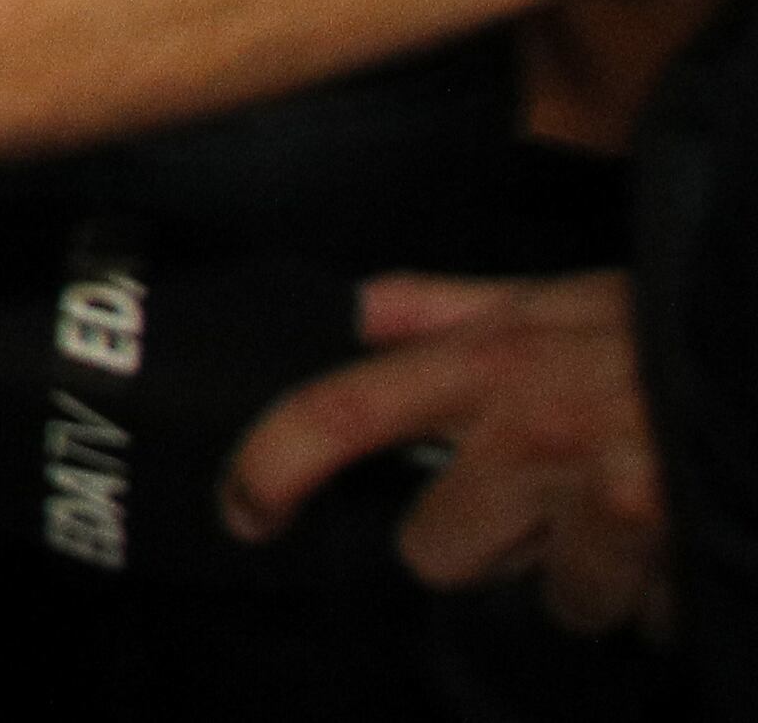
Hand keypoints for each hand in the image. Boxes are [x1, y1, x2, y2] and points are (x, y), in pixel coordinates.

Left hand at [226, 270, 667, 638]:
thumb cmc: (662, 331)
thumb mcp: (550, 295)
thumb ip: (440, 307)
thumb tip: (352, 315)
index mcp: (485, 365)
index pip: (338, 413)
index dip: (268, 466)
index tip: (242, 512)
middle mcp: (530, 436)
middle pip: (435, 549)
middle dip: (481, 539)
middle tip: (541, 496)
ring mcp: (604, 502)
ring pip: (545, 597)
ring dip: (580, 575)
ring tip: (621, 516)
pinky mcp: (673, 559)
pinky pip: (634, 620)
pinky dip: (653, 598)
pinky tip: (670, 542)